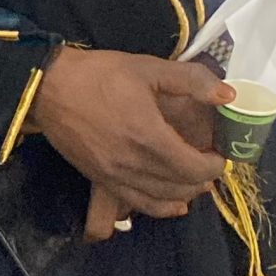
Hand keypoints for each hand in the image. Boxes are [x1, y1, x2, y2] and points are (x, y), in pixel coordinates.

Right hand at [30, 48, 230, 242]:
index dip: (215, 165)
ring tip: (194, 179)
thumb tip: (228, 96)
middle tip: (209, 161)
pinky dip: (160, 207)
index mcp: (149, 137)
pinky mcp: (101, 180)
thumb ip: (191, 81)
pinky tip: (172, 203)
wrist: (46, 89)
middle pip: (183, 187)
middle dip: (203, 178)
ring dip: (185, 193)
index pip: (195, 168)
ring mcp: (115, 177)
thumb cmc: (98, 75)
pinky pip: (138, 205)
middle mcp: (134, 165)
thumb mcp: (147, 68)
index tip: (219, 152)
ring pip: (162, 201)